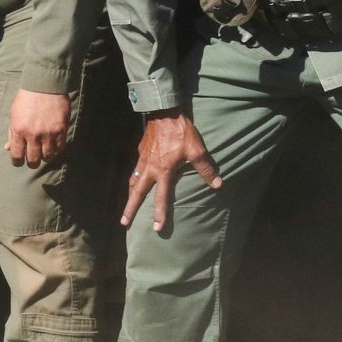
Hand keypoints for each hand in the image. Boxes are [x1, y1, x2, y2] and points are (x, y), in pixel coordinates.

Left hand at [6, 89, 69, 168]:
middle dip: (32, 163)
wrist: (45, 84)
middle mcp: (33, 135)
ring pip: (48, 156)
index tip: (19, 161)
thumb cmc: (26, 98)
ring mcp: (48, 133)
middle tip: (33, 160)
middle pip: (33, 160)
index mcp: (18, 131)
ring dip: (45, 156)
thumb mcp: (14, 114)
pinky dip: (57, 149)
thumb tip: (8, 148)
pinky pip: (60, 148)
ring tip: (44, 152)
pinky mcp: (61, 130)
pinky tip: (54, 145)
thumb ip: (11, 132)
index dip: (17, 162)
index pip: (17, 156)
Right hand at [123, 109, 222, 232]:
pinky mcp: (141, 151)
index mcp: (164, 172)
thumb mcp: (197, 150)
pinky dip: (133, 178)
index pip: (161, 198)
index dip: (160, 214)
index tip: (157, 228)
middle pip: (137, 193)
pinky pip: (135, 169)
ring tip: (127, 204)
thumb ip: (206, 169)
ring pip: (133, 181)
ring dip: (130, 195)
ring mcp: (143, 160)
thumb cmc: (181, 132)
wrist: (164, 112)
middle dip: (130, 209)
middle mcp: (150, 169)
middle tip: (124, 223)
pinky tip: (135, 179)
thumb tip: (218, 185)